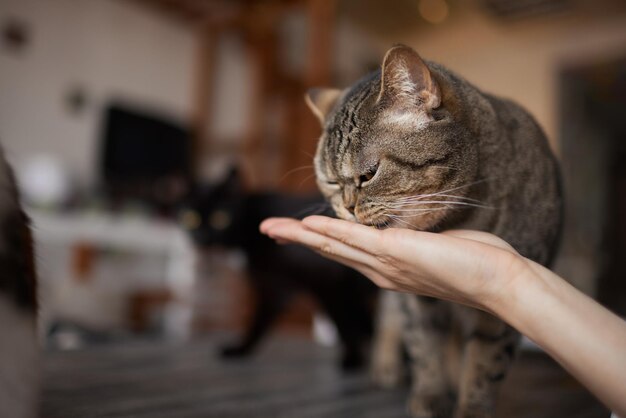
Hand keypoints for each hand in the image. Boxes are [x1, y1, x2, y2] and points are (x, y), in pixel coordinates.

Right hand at [260, 216, 530, 311]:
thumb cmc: (475, 263)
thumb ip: (417, 240)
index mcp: (388, 269)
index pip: (346, 251)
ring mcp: (385, 263)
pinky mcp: (394, 252)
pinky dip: (327, 231)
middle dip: (297, 240)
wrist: (497, 279)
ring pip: (333, 245)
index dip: (320, 240)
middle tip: (269, 230)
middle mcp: (380, 271)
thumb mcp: (437, 249)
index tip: (300, 231)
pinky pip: (353, 239)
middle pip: (330, 251)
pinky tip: (306, 224)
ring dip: (300, 235)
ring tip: (273, 228)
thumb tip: (415, 229)